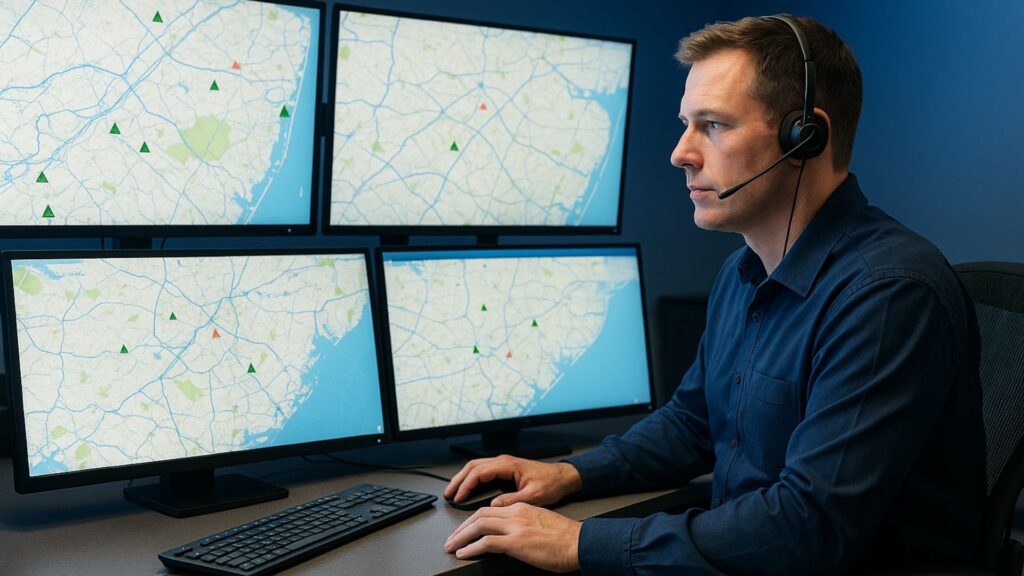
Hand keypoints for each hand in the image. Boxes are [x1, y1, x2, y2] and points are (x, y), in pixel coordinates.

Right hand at [444, 454, 581, 506]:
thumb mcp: (533, 496)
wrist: (563, 477)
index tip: (458, 497)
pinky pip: (483, 470)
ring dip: (463, 478)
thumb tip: (493, 505)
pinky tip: (468, 488)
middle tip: (448, 494)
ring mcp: (504, 464)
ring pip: (476, 466)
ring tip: (453, 491)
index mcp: (508, 465)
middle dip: (458, 480)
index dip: (466, 485)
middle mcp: (504, 462)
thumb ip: (512, 500)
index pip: (479, 472)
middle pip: (473, 466)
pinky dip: (472, 478)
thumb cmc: (552, 483)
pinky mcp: (506, 469)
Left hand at [444, 502, 581, 571]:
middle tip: (451, 538)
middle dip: (462, 527)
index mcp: (522, 508)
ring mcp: (515, 527)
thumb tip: (511, 535)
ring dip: (461, 536)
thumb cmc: (565, 538)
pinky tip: (465, 553)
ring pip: (479, 525)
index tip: (465, 529)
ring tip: (452, 546)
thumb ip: (524, 524)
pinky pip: (487, 542)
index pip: (489, 509)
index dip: (472, 519)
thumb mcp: (541, 523)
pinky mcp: (516, 542)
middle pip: (479, 515)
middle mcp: (516, 514)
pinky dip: (472, 547)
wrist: (579, 542)